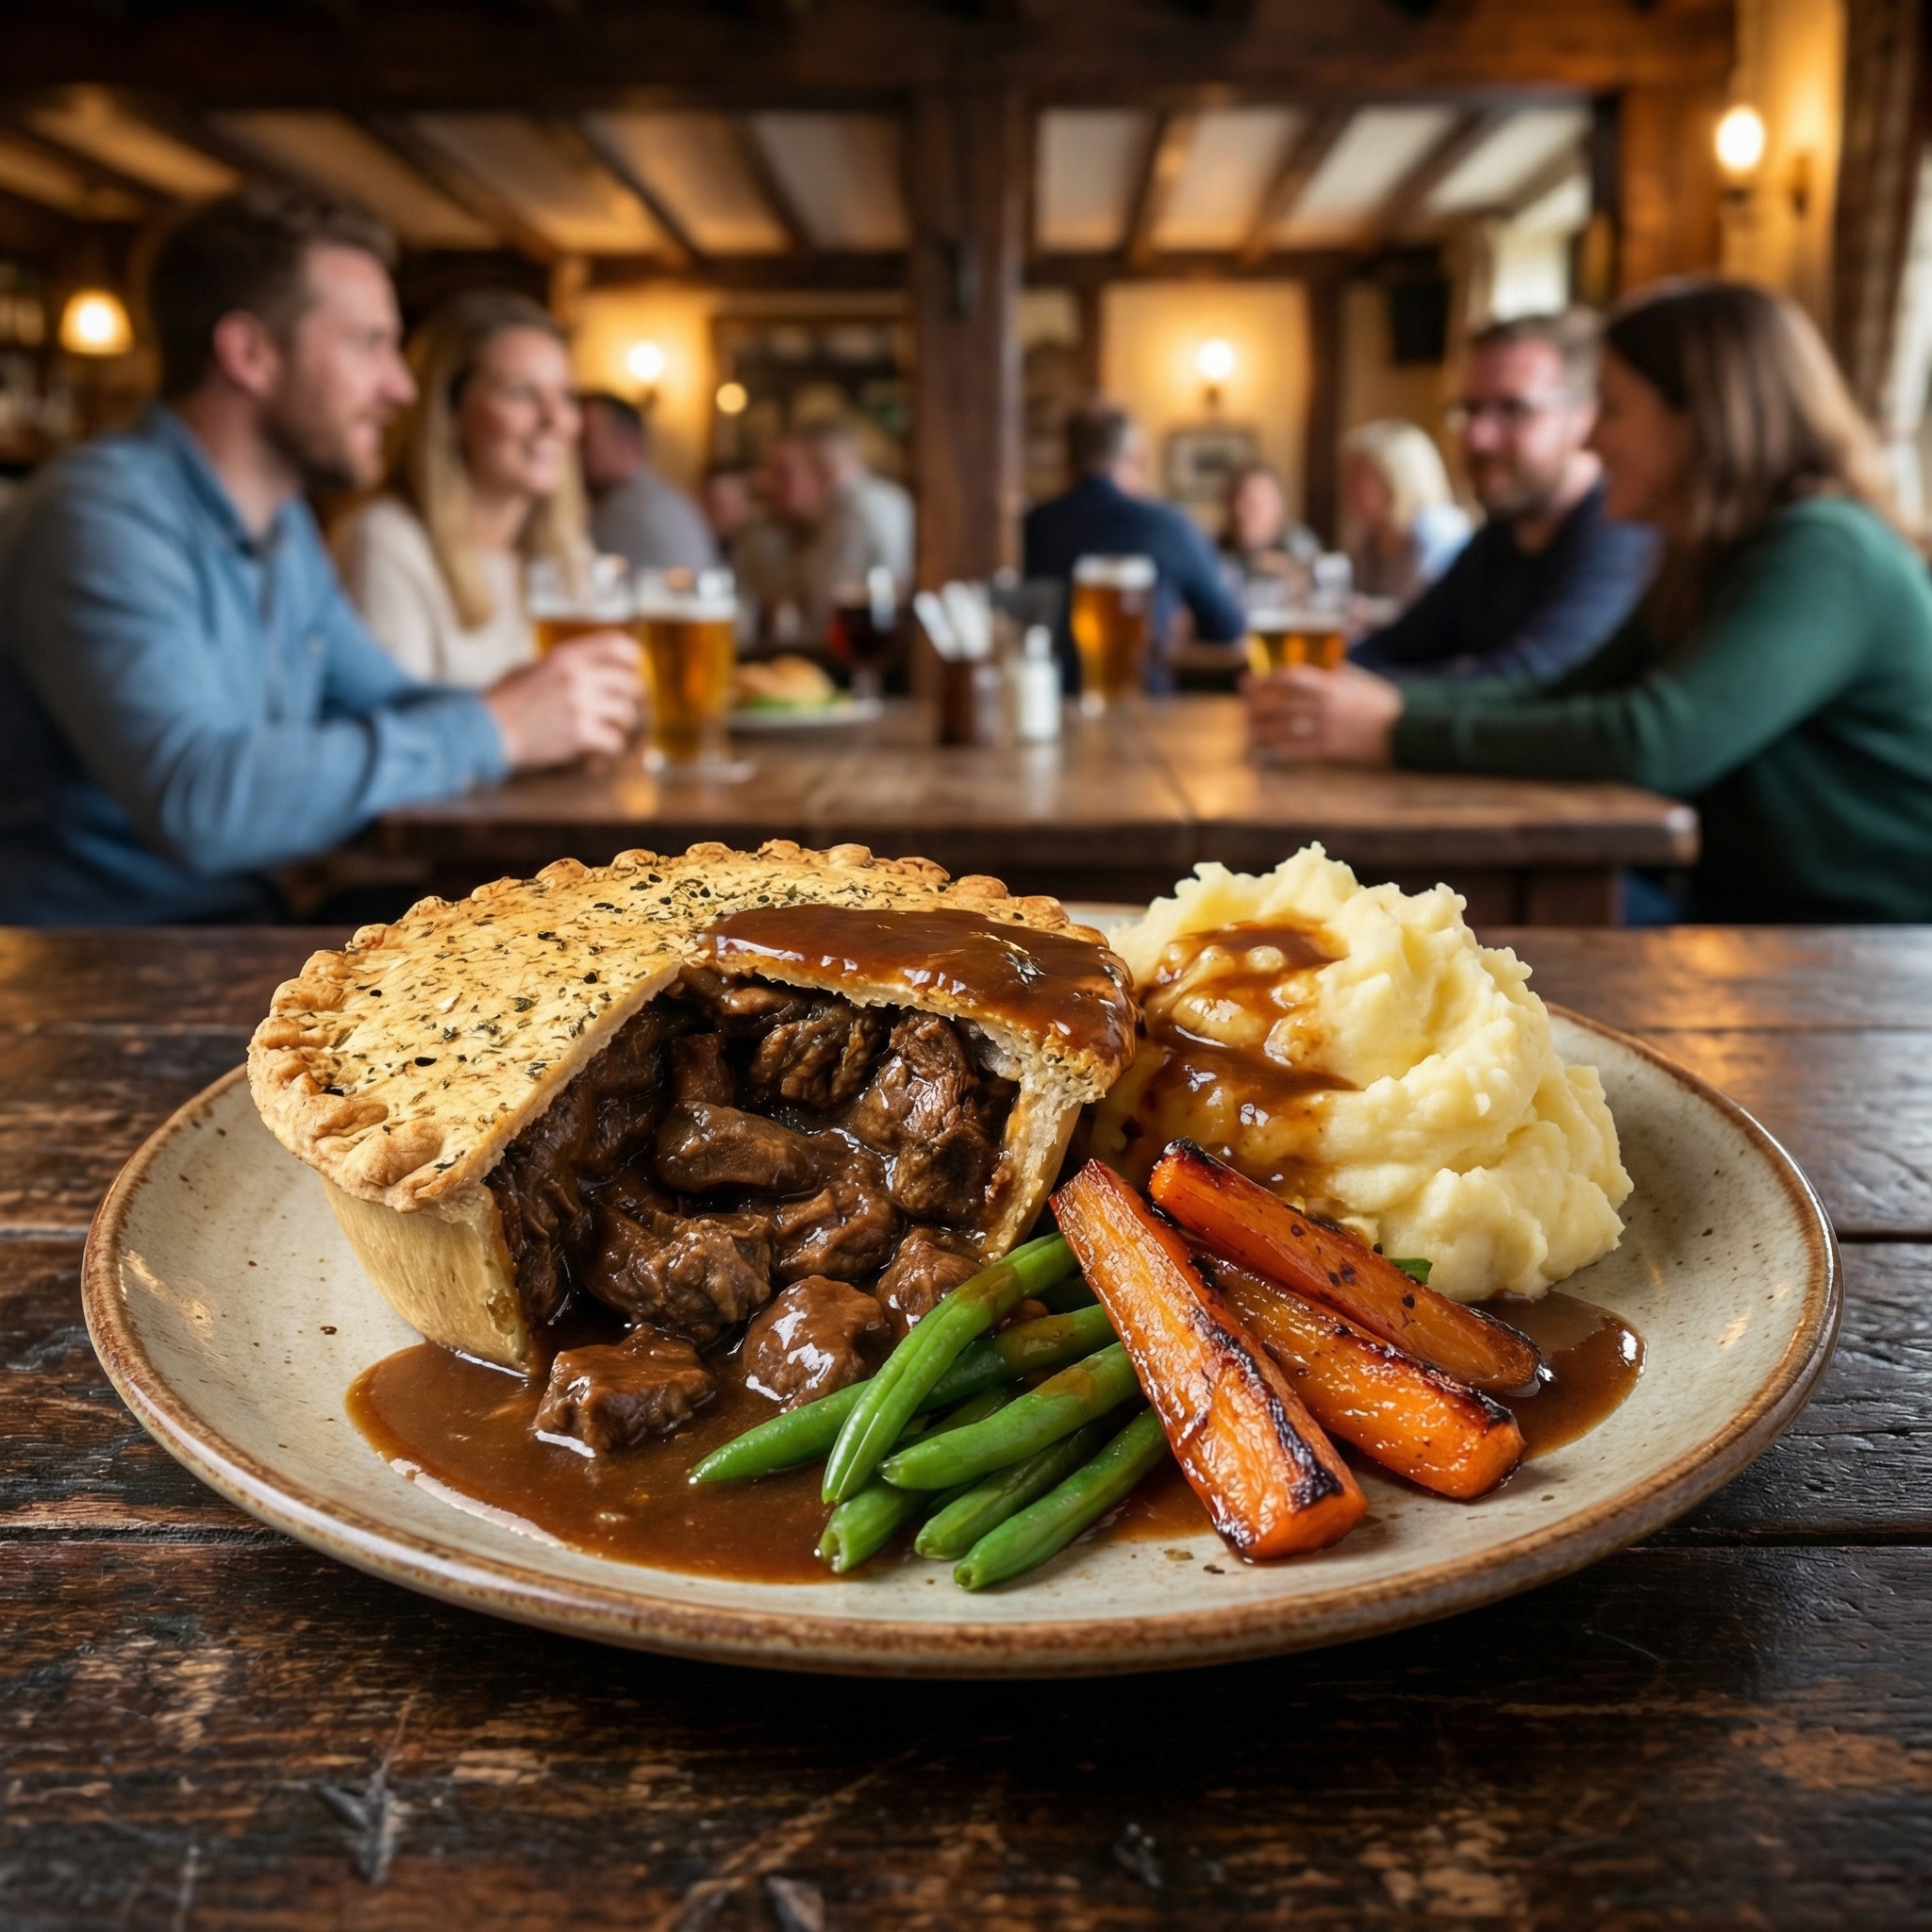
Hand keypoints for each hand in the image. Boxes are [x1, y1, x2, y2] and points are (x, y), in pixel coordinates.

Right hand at [485, 631, 641, 770]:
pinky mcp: (580, 734)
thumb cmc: (505, 700)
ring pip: (627, 713)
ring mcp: (580, 706)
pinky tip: (599, 750)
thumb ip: (563, 665)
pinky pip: (615, 740)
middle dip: (630, 696)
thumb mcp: (531, 667)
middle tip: (622, 705)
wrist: (487, 729)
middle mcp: (577, 677)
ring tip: (611, 728)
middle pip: (630, 682)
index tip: (632, 668)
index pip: (617, 645)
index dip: (631, 657)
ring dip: (622, 724)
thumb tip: (592, 666)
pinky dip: (610, 747)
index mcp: (566, 656)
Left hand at [1244, 662, 1402, 765]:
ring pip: (1284, 729)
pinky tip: (1268, 751)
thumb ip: (1334, 671)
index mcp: (1331, 684)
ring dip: (1263, 730)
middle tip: (1244, 705)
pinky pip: (1299, 751)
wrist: (1404, 728)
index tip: (1249, 680)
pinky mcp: (1331, 749)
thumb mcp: (1358, 679)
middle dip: (1257, 705)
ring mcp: (1327, 728)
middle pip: (1281, 704)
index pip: (1291, 677)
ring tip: (1251, 729)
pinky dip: (1281, 751)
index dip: (1266, 679)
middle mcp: (1325, 705)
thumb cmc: (1380, 701)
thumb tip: (1313, 663)